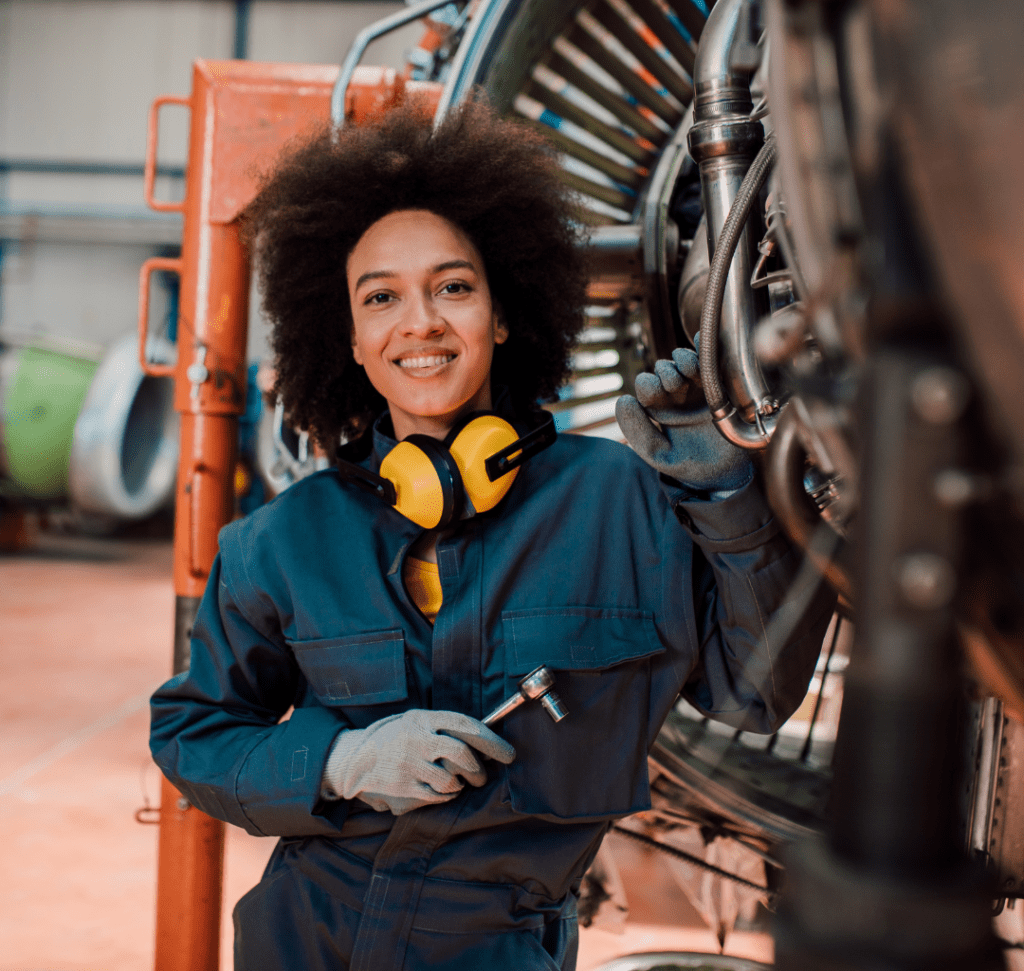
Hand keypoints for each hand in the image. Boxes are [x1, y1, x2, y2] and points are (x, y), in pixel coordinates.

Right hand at [322, 709, 515, 815]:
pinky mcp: (402, 785)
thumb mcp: (418, 722)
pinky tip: (445, 790)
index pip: (465, 725)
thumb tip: (487, 740)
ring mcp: (408, 763)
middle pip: (461, 753)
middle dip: (478, 769)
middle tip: (482, 777)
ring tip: (460, 783)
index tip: (508, 754)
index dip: (491, 740)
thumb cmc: (398, 737)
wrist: (356, 758)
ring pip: (450, 778)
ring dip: (461, 784)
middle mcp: (416, 738)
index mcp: (423, 718)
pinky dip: (447, 794)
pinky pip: (437, 795)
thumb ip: (446, 728)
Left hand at [615, 346, 752, 492]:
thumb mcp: (658, 455)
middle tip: (677, 385)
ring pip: (686, 359)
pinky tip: (703, 341)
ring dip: (684, 359)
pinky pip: (713, 358)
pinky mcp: (723, 384)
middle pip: (664, 368)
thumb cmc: (689, 466)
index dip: (649, 384)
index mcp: (659, 408)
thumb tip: (623, 399)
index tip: (659, 394)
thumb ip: (638, 432)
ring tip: (691, 371)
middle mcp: (677, 395)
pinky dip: (706, 345)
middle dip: (667, 372)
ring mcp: (700, 387)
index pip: (645, 384)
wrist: (726, 474)